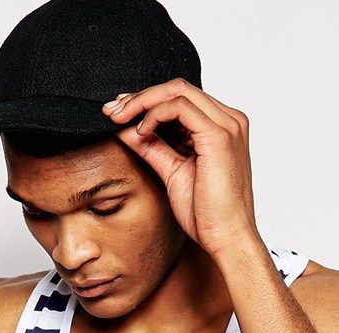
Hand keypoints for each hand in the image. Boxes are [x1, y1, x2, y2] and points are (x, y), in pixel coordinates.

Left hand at [101, 79, 259, 259]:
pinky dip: (155, 114)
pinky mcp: (218, 136)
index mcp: (221, 128)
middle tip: (111, 110)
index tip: (119, 113)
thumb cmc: (207, 214)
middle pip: (177, 88)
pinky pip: (180, 107)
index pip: (181, 99)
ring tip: (119, 118)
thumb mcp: (172, 173)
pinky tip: (141, 131)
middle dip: (139, 97)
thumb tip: (126, 130)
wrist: (226, 238)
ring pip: (177, 91)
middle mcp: (228, 120)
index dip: (147, 101)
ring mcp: (226, 125)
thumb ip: (152, 148)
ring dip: (142, 101)